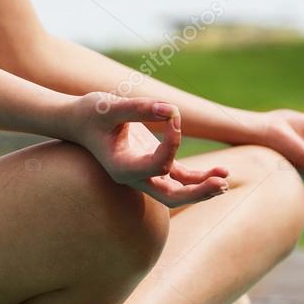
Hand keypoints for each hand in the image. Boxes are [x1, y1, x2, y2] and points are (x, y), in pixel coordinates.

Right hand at [69, 93, 229, 207]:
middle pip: (171, 197)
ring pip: (178, 191)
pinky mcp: (153, 165)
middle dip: (197, 193)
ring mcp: (145, 174)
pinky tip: (221, 172)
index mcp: (122, 168)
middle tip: (220, 183)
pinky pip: (180, 178)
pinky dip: (199, 178)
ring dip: (202, 187)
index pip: (159, 165)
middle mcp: (134, 177)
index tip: (172, 113)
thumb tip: (172, 110)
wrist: (78, 120)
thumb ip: (139, 108)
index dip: (173, 141)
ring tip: (225, 179)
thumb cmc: (90, 113)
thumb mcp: (109, 106)